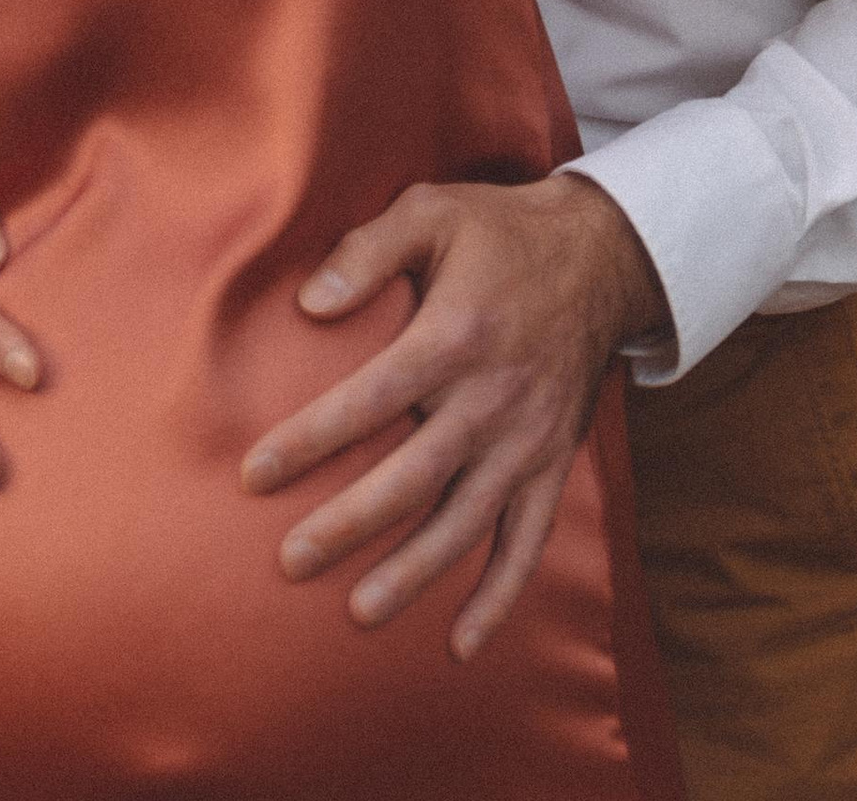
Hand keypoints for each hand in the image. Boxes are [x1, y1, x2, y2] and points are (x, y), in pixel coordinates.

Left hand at [241, 176, 665, 649]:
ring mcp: (527, 440)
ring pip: (466, 523)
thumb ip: (369, 252)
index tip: (254, 473)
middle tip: (291, 561)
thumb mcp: (432, 212)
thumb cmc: (501, 231)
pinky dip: (499, 596)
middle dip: (348, 524)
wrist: (602, 256)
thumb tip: (310, 303)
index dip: (310, 439)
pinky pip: (529, 542)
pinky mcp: (554, 464)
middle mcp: (492, 399)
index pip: (369, 398)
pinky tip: (462, 643)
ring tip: (358, 612)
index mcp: (455, 336)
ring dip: (413, 573)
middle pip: (412, 477)